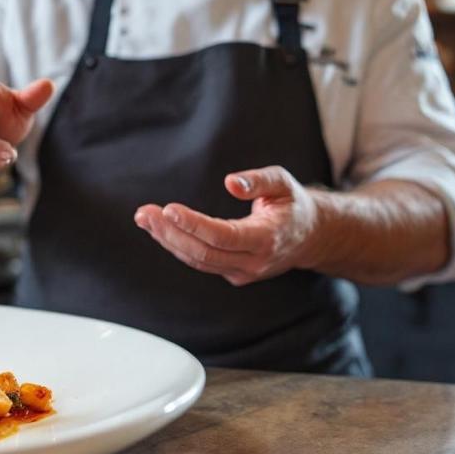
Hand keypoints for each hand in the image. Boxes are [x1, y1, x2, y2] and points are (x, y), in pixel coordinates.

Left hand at [133, 166, 323, 285]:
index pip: (223, 236)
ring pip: (198, 261)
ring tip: (145, 219)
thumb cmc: (292, 204)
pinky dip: (178, 246)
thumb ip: (259, 180)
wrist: (309, 236)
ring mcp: (243, 272)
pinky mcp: (233, 273)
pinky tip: (161, 229)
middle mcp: (254, 261)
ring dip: (168, 240)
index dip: (193, 225)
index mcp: (266, 238)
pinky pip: (201, 263)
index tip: (168, 209)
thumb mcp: (283, 183)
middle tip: (146, 213)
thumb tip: (230, 182)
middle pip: (203, 253)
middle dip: (171, 233)